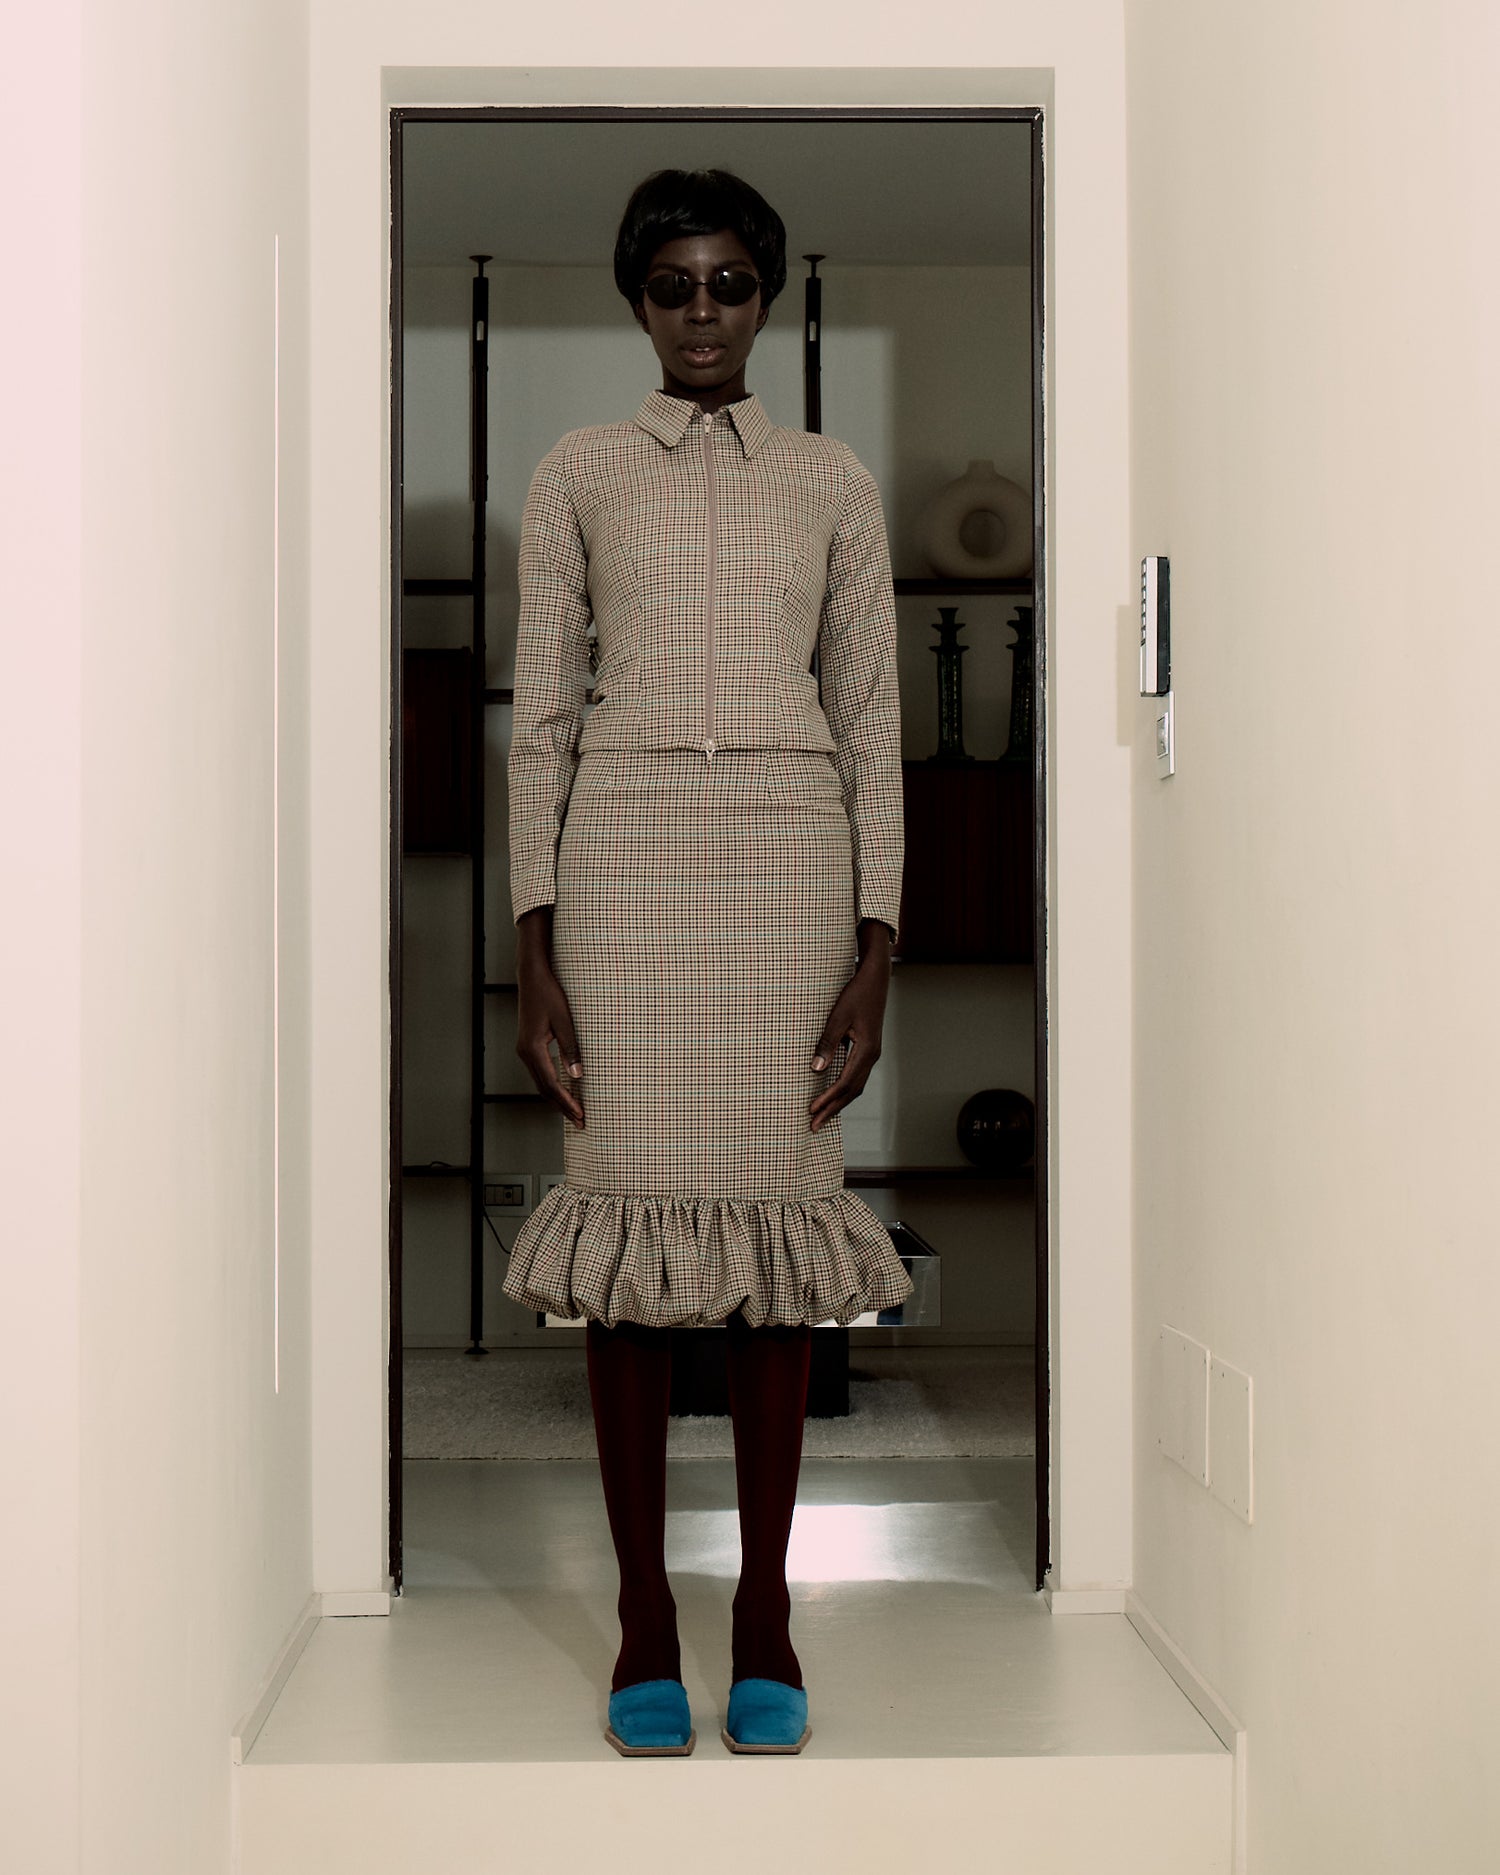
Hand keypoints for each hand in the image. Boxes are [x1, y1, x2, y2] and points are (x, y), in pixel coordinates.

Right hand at [514, 905, 584, 1125]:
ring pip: (541, 1082)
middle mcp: (524, 1053)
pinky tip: (565, 1089)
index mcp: (532, 1049)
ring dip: (557, 1098)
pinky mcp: (528, 1045)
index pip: (551, 1085)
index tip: (581, 1115)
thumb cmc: (550, 994)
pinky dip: (552, 1085)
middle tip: (581, 1122)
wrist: (532, 976)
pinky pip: (540, 1072)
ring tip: (574, 1111)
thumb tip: (578, 1075)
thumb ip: (571, 1048)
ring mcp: (524, 1050)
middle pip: (544, 1089)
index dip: (566, 1102)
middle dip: (562, 1106)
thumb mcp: (565, 1020)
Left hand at [808, 919, 891, 1133]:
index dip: (827, 1100)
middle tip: (814, 1127)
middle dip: (832, 1109)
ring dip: (838, 1102)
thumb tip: (816, 1070)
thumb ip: (827, 1043)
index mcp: (866, 1050)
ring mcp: (872, 1054)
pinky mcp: (868, 1049)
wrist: (875, 979)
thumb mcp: (837, 1017)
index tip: (811, 1111)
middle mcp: (872, 1056)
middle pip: (852, 1091)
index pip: (844, 1083)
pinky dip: (844, 1090)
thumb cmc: (855, 994)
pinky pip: (857, 1076)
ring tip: (822, 1116)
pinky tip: (833, 1094)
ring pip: (856, 1086)